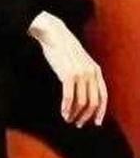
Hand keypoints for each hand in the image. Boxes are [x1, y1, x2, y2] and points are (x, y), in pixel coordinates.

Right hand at [29, 11, 107, 126]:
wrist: (54, 34)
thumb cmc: (63, 48)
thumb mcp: (80, 61)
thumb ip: (85, 73)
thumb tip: (84, 90)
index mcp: (96, 71)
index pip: (103, 96)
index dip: (101, 111)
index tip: (97, 122)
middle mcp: (91, 73)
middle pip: (93, 102)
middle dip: (86, 116)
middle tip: (78, 123)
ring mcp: (80, 74)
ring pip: (81, 102)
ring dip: (75, 113)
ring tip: (68, 119)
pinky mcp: (68, 75)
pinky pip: (69, 97)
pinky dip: (66, 107)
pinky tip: (63, 112)